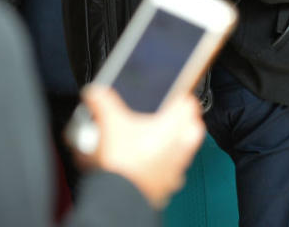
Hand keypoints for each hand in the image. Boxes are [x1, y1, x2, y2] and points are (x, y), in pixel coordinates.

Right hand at [76, 87, 204, 208]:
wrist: (117, 196)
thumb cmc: (120, 162)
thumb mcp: (107, 122)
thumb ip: (101, 101)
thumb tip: (95, 92)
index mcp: (172, 127)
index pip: (190, 106)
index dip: (183, 98)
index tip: (176, 97)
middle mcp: (179, 148)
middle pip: (193, 129)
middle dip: (184, 123)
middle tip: (171, 118)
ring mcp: (175, 169)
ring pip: (185, 152)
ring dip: (176, 145)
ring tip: (158, 141)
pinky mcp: (167, 187)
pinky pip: (173, 173)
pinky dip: (165, 167)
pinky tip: (150, 165)